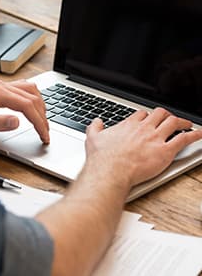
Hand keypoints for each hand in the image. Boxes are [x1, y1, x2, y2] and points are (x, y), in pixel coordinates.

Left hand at [0, 79, 49, 142]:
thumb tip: (18, 122)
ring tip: (43, 122)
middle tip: (46, 132)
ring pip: (29, 89)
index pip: (26, 105)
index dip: (39, 121)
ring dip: (39, 105)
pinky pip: (21, 89)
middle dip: (42, 115)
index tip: (44, 135)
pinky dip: (32, 99)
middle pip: (31, 96)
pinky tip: (33, 108)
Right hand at [84, 108, 201, 186]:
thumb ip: (95, 128)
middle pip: (160, 114)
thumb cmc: (102, 158)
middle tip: (169, 118)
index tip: (149, 119)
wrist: (110, 171)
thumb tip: (96, 122)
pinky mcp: (165, 151)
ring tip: (187, 123)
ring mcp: (156, 138)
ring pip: (174, 122)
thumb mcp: (93, 138)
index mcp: (129, 125)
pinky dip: (194, 135)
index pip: (142, 114)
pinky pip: (184, 138)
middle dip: (166, 115)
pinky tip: (198, 134)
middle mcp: (144, 128)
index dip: (147, 115)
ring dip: (182, 121)